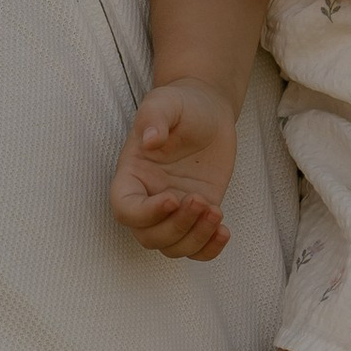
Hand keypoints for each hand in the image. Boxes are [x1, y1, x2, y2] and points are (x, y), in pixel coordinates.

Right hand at [112, 80, 237, 259]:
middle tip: (201, 200)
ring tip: (216, 211)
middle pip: (149, 237)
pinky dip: (210, 249)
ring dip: (195, 238)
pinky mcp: (199, 214)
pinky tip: (224, 230)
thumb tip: (150, 139)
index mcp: (132, 176)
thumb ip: (154, 117)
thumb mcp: (165, 102)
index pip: (125, 210)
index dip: (146, 214)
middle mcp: (149, 198)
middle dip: (176, 227)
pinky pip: (198, 248)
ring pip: (173, 248)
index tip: (173, 197)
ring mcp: (174, 210)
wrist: (208, 110)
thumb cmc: (181, 105)